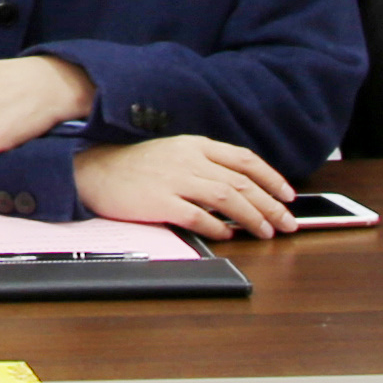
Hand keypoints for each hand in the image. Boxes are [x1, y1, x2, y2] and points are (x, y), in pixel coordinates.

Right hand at [70, 133, 296, 237]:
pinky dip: (217, 227)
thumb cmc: (135, 166)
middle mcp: (188, 159)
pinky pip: (197, 216)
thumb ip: (205, 166)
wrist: (94, 171)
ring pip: (226, 198)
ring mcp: (174, 180)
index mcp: (195, 145)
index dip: (271, 178)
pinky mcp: (160, 202)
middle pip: (241, 182)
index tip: (288, 195)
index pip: (244, 159)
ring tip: (266, 232)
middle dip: (270, 204)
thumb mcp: (173, 154)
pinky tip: (228, 236)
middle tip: (287, 222)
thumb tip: (239, 190)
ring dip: (252, 217)